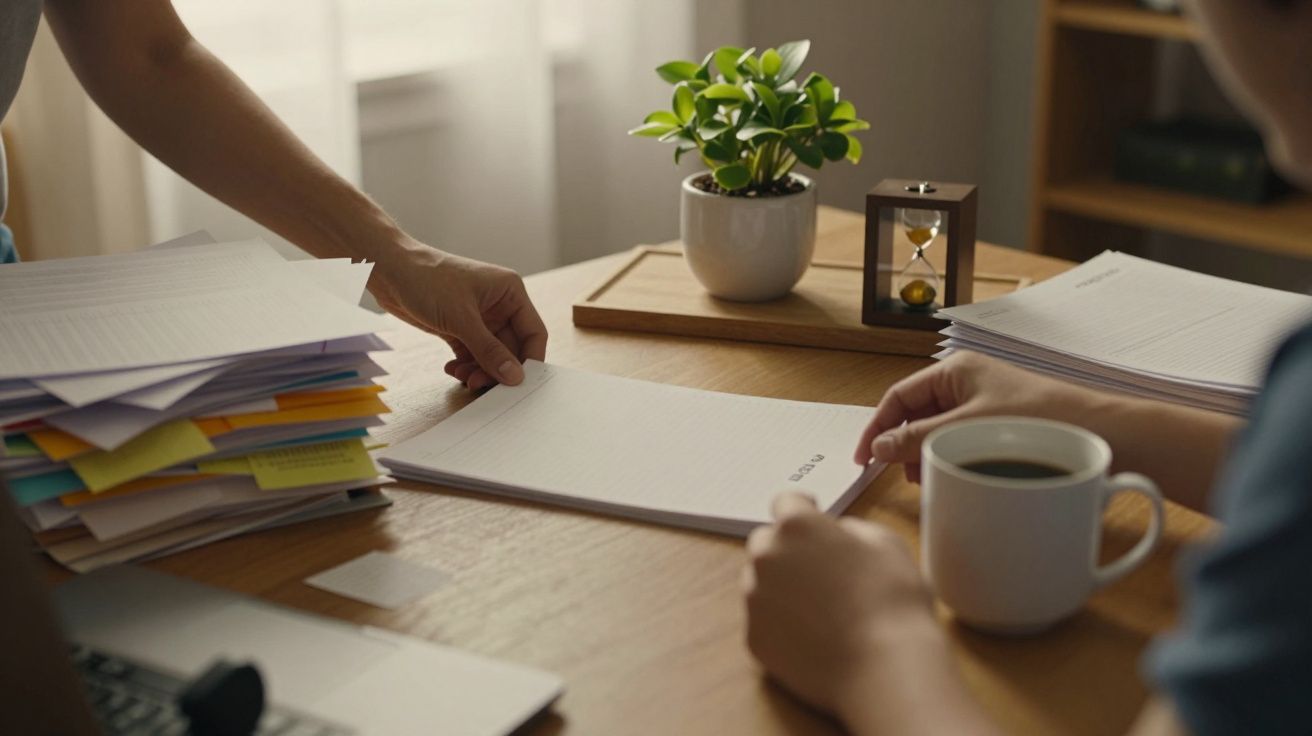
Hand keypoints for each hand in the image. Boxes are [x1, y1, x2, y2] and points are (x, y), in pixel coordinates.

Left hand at [370, 239, 547, 390]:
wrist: (389, 269)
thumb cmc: (427, 278)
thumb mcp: (462, 318)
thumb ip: (490, 350)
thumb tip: (515, 376)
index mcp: (510, 292)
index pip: (534, 332)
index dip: (530, 360)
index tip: (519, 383)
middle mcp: (499, 305)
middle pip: (512, 349)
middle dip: (497, 369)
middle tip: (479, 384)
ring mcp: (480, 318)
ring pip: (491, 355)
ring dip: (479, 371)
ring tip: (461, 377)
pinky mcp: (460, 328)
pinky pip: (472, 355)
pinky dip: (465, 366)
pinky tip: (452, 370)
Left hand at [743, 493, 936, 719]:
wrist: (884, 667)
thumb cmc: (892, 601)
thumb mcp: (884, 541)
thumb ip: (849, 528)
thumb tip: (835, 535)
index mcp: (796, 526)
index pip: (786, 502)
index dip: (804, 508)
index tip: (812, 517)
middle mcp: (766, 557)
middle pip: (766, 542)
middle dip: (787, 549)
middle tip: (820, 570)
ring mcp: (755, 599)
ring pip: (759, 582)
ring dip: (781, 586)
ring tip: (821, 609)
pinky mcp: (754, 638)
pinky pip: (763, 620)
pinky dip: (780, 623)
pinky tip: (813, 635)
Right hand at [855, 352, 1094, 481]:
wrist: (1102, 432)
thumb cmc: (1040, 421)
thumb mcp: (967, 431)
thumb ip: (917, 439)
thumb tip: (878, 448)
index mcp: (955, 370)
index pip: (898, 396)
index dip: (877, 427)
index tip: (864, 457)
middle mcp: (967, 380)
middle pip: (915, 411)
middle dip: (900, 442)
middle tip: (892, 473)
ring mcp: (983, 401)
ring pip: (936, 427)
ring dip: (923, 452)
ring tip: (922, 478)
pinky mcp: (999, 422)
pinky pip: (958, 437)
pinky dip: (946, 456)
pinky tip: (950, 475)